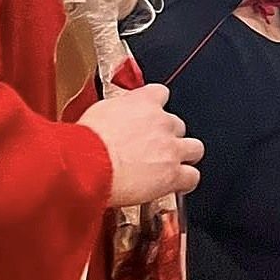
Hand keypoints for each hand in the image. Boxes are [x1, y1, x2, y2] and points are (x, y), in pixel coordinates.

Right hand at [80, 84, 203, 206]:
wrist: (86, 164)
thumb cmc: (85, 141)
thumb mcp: (98, 113)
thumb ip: (116, 113)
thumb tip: (113, 119)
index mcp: (143, 101)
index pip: (160, 93)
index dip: (156, 107)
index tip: (149, 116)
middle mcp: (162, 121)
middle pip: (178, 125)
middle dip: (167, 136)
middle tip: (151, 148)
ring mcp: (171, 148)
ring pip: (195, 148)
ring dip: (184, 156)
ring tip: (169, 166)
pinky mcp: (172, 174)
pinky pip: (192, 177)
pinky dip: (186, 181)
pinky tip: (177, 185)